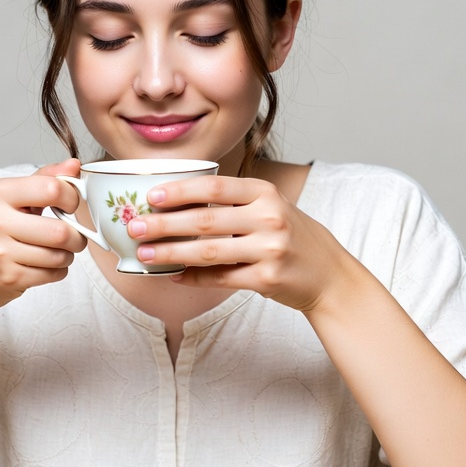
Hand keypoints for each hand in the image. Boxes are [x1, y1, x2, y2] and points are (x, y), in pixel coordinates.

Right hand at [0, 159, 87, 312]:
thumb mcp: (7, 199)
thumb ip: (42, 179)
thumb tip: (74, 165)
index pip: (51, 189)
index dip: (71, 198)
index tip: (70, 206)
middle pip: (60, 230)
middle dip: (77, 237)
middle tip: (73, 238)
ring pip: (60, 255)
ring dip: (67, 255)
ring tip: (57, 252)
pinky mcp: (8, 277)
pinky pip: (53, 274)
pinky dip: (58, 271)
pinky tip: (45, 266)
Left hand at [127, 175, 346, 313]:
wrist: (330, 274)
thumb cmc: (292, 236)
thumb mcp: (270, 208)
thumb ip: (233, 204)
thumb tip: (176, 206)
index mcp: (265, 193)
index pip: (215, 187)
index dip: (181, 191)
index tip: (151, 195)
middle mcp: (269, 218)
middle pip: (205, 221)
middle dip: (164, 224)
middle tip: (136, 227)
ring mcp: (269, 250)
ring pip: (208, 252)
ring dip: (170, 254)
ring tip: (144, 255)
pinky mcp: (267, 279)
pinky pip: (220, 278)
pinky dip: (193, 278)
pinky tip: (173, 276)